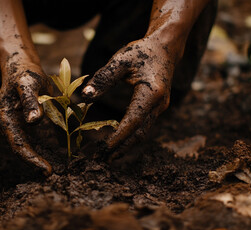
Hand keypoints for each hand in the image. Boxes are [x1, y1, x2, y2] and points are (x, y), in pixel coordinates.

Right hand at [0, 61, 52, 174]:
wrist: (22, 68)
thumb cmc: (24, 74)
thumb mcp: (28, 83)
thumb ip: (30, 101)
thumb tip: (33, 122)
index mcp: (5, 119)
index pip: (19, 145)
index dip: (32, 159)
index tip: (47, 170)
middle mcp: (11, 127)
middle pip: (24, 150)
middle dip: (38, 163)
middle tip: (54, 175)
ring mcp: (20, 127)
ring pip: (32, 148)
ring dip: (44, 159)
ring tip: (60, 169)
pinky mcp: (30, 126)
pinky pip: (40, 141)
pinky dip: (49, 149)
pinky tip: (62, 155)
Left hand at [82, 37, 174, 158]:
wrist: (166, 48)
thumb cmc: (141, 52)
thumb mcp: (121, 60)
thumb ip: (103, 78)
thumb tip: (85, 96)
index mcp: (152, 92)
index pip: (133, 120)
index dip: (119, 136)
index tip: (104, 148)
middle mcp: (159, 104)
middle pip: (139, 133)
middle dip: (121, 148)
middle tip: (101, 160)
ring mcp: (160, 108)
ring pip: (143, 133)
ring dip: (126, 146)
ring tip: (107, 157)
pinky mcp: (157, 109)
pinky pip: (144, 127)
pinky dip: (130, 137)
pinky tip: (118, 143)